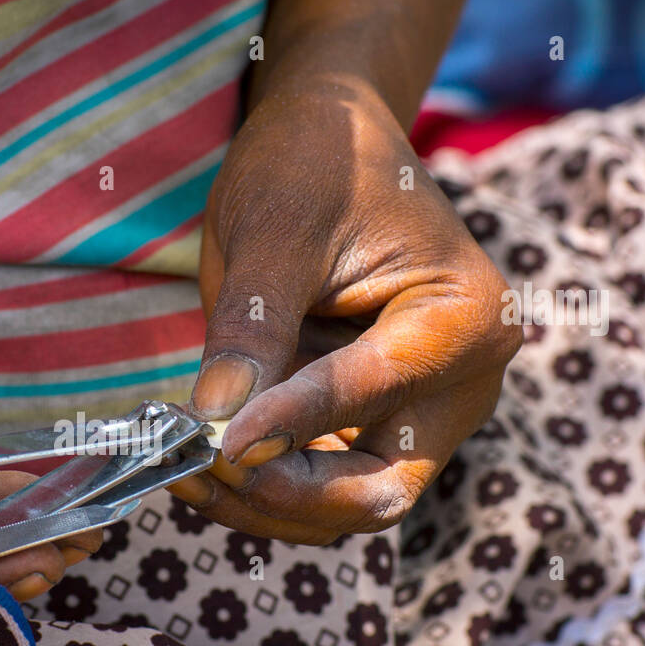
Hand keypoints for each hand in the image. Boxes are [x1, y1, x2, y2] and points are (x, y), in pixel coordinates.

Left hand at [171, 80, 519, 543]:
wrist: (331, 141)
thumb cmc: (312, 162)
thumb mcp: (272, 231)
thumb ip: (253, 329)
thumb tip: (219, 423)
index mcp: (463, 321)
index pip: (367, 396)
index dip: (285, 426)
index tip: (212, 444)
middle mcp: (463, 386)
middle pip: (375, 491)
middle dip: (279, 495)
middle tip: (191, 473)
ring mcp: (426, 414)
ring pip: (346, 505)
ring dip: (263, 502)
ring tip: (181, 469)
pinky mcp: (380, 425)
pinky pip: (327, 483)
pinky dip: (267, 485)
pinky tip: (204, 461)